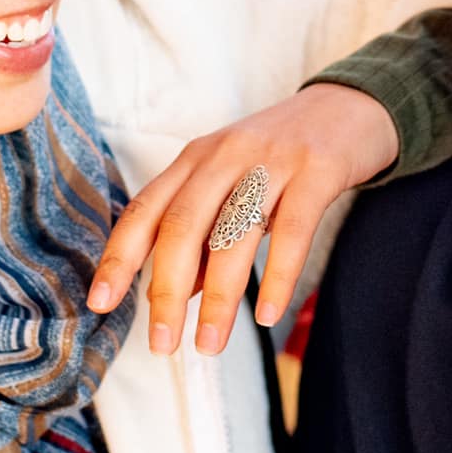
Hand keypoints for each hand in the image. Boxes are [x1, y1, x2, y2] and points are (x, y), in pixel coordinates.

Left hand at [85, 82, 398, 355]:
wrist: (351, 108)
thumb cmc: (282, 156)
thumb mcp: (233, 185)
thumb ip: (203, 235)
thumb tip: (173, 295)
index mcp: (196, 158)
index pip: (146, 208)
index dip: (119, 255)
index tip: (100, 302)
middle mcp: (226, 154)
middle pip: (182, 225)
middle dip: (165, 289)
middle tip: (161, 343)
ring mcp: (273, 159)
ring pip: (234, 233)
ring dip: (218, 297)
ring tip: (210, 344)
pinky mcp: (317, 170)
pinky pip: (294, 230)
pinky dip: (278, 277)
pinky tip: (266, 314)